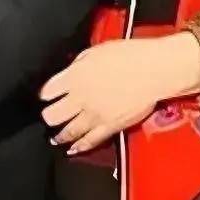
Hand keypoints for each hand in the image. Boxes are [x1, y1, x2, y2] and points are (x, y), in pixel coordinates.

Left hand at [39, 34, 199, 154]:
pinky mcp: (109, 127)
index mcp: (75, 75)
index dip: (45, 95)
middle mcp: (80, 97)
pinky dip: (79, 146)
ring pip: (67, 131)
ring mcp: (94, 114)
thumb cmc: (131, 55)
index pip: (48, 91)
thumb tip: (69, 73)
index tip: (46, 97)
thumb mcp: (97, 50)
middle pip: (52, 115)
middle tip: (49, 117)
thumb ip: (78, 64)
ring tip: (56, 137)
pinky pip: (89, 141)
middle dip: (48, 116)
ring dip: (59, 135)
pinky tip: (74, 148)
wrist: (154, 69)